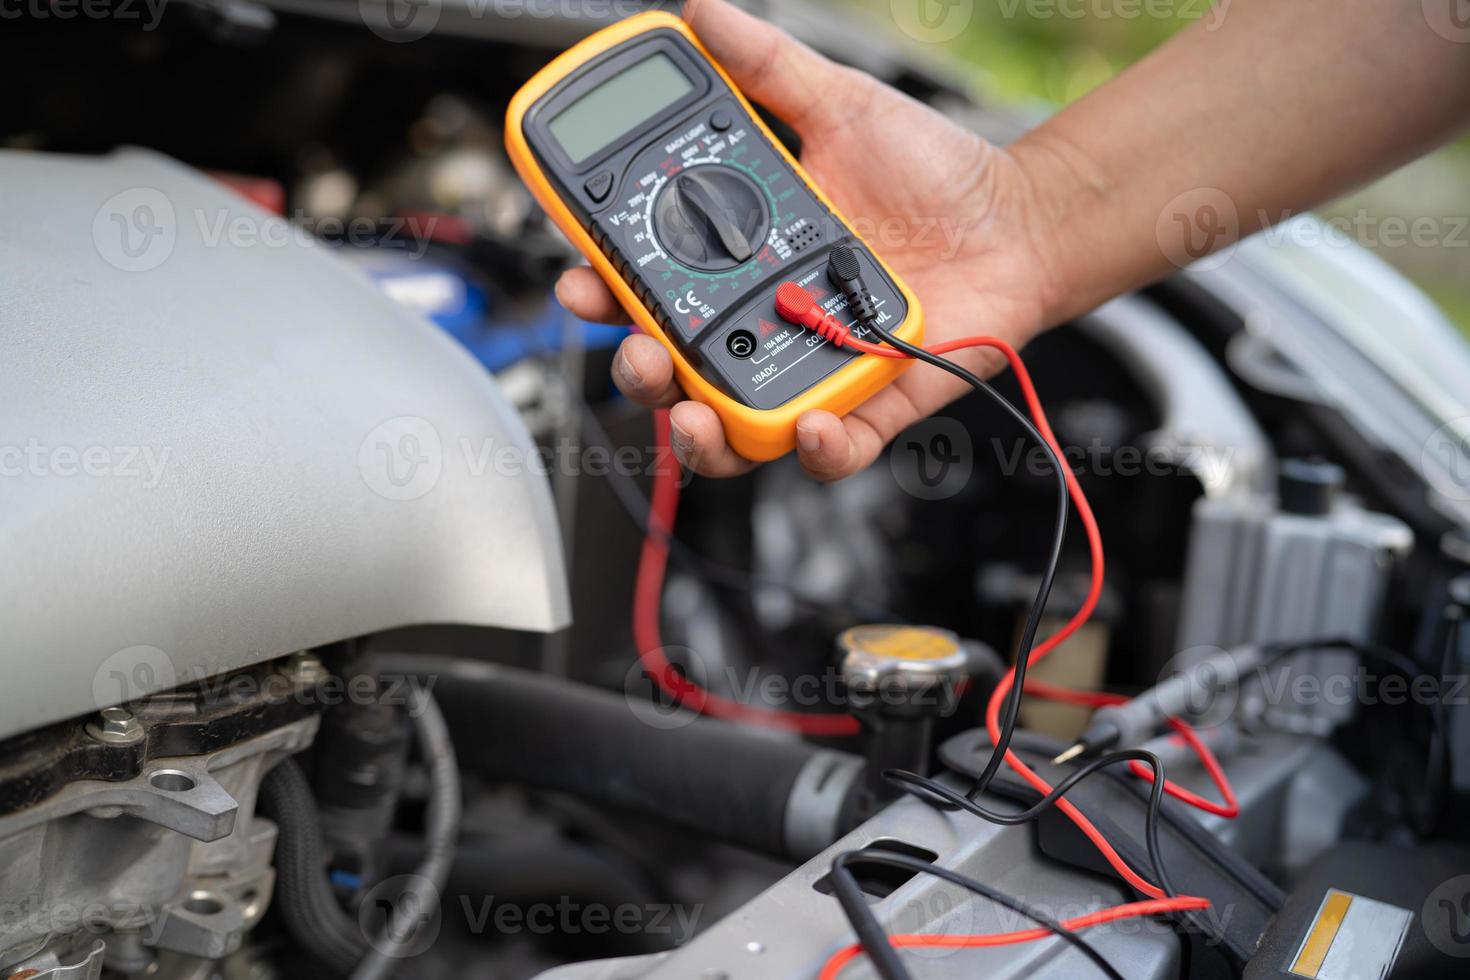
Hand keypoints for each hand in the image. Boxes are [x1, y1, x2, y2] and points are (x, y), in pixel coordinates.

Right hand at [556, 0, 1063, 479]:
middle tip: (636, 347)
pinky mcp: (868, 403)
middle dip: (636, 372)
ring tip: (691, 412)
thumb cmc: (932, 176)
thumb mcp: (841, 108)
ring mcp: (811, 368)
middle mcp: (763, 321)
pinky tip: (808, 423)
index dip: (604, 291)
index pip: (649, 285)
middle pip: (671, 371)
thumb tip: (705, 16)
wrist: (1020, 220)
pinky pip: (831, 451)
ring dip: (695, 434)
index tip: (582, 278)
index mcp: (739, 258)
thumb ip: (769, 69)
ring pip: (730, 430)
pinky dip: (814, 449)